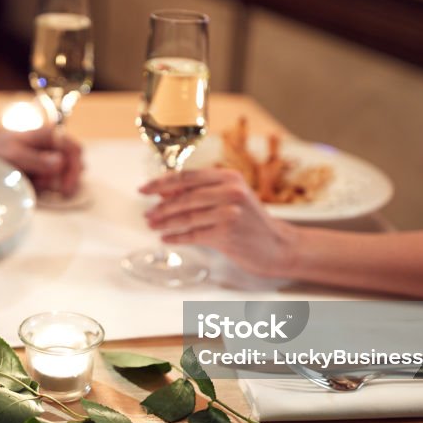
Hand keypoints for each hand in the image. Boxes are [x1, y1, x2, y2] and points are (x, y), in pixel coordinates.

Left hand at [0, 124, 82, 196]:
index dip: (74, 171)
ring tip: (34, 183)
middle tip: (49, 189)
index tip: (64, 189)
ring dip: (52, 183)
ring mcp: (49, 156)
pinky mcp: (42, 167)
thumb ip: (37, 160)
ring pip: (63, 174)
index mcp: (50, 135)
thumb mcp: (15, 154)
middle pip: (73, 164)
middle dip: (63, 179)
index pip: (75, 151)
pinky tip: (31, 184)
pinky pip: (51, 179)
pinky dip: (44, 185)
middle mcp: (53, 144)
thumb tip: (61, 163)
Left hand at [140, 168, 298, 276]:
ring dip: (166, 223)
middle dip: (161, 207)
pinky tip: (167, 239)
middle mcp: (231, 191)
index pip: (187, 177)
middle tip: (147, 215)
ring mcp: (230, 213)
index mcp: (229, 177)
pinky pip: (194, 235)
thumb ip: (201, 193)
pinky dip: (177, 238)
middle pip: (185, 197)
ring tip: (153, 227)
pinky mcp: (227, 234)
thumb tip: (165, 192)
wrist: (277, 245)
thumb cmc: (250, 222)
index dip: (162, 183)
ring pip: (187, 217)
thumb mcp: (229, 199)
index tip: (144, 189)